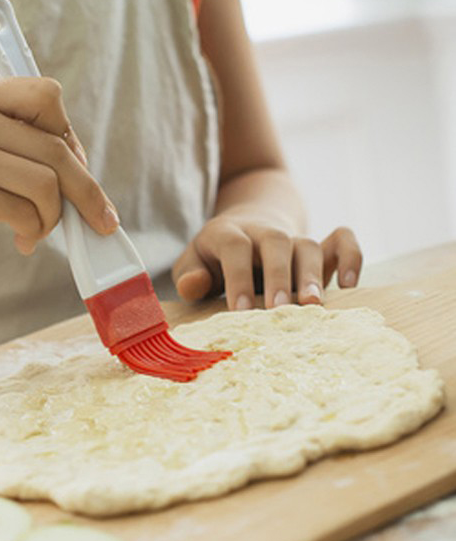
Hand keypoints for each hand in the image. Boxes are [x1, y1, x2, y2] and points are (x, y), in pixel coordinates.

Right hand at [0, 78, 118, 257]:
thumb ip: (0, 143)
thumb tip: (63, 176)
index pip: (46, 96)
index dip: (72, 137)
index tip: (75, 172)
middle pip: (58, 149)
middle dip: (87, 191)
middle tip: (97, 219)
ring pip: (46, 184)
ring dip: (56, 218)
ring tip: (38, 233)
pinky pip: (21, 213)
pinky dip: (33, 232)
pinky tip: (22, 241)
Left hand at [172, 218, 362, 310]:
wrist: (244, 229)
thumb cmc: (212, 260)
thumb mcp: (192, 264)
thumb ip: (190, 276)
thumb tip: (193, 285)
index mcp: (227, 234)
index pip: (235, 248)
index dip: (238, 277)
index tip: (241, 311)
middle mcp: (263, 232)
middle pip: (275, 243)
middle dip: (278, 276)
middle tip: (279, 309)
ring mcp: (292, 238)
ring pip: (307, 246)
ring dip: (311, 275)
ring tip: (312, 306)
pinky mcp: (318, 247)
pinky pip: (341, 240)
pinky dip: (351, 256)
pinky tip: (350, 284)